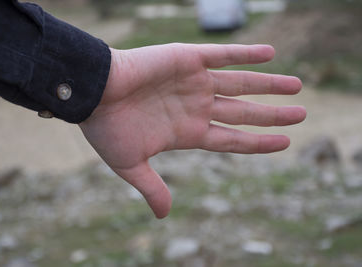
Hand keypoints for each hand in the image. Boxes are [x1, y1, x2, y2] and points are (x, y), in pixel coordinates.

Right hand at [79, 43, 305, 217]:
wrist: (90, 93)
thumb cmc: (106, 129)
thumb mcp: (130, 165)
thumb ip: (152, 188)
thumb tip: (164, 216)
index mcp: (187, 133)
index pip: (232, 140)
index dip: (258, 143)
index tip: (284, 142)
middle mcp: (196, 107)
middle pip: (243, 112)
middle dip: (272, 114)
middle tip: (301, 114)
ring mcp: (194, 82)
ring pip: (240, 83)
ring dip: (269, 84)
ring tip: (297, 86)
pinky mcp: (186, 58)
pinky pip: (222, 54)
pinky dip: (246, 53)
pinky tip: (272, 54)